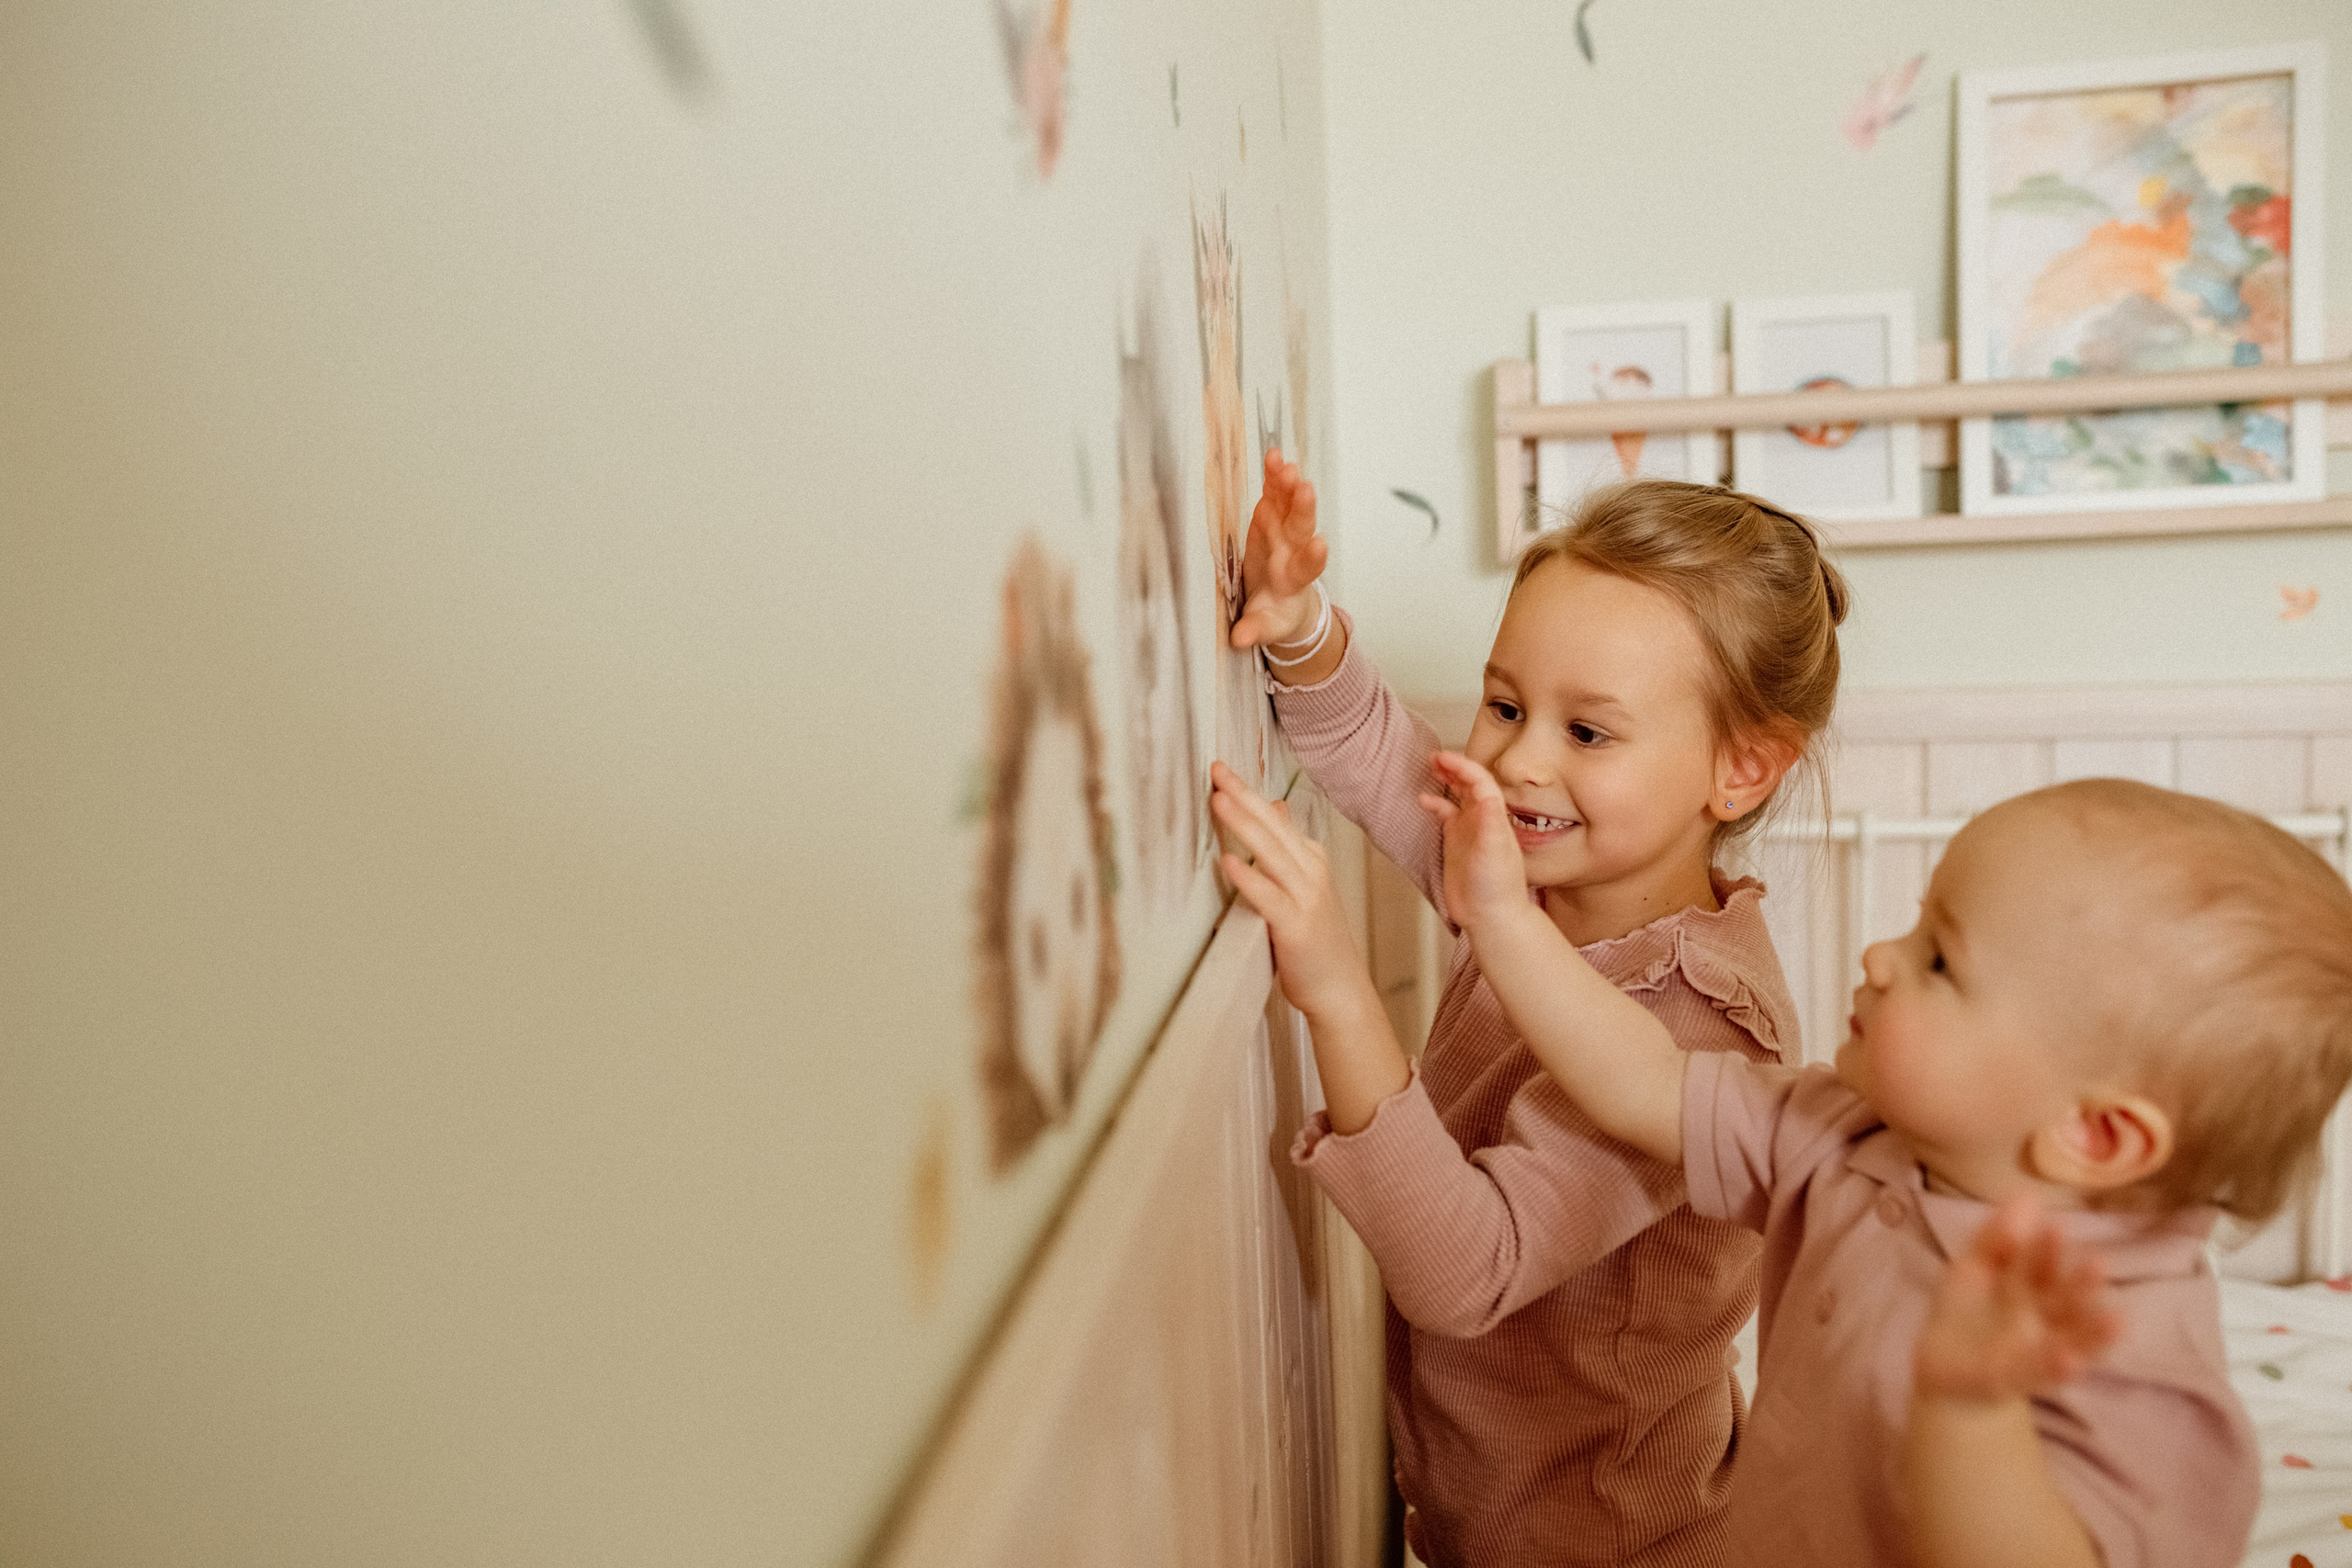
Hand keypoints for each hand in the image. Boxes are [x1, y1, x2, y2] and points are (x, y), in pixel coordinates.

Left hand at [1209, 761, 1369, 1020]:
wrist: (1339, 986)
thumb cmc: (1314, 937)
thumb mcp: (1302, 882)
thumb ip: (1285, 846)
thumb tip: (1274, 805)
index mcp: (1310, 857)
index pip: (1274, 817)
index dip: (1247, 791)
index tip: (1220, 768)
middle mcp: (1310, 870)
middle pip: (1272, 825)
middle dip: (1243, 795)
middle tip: (1216, 769)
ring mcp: (1306, 896)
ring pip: (1271, 852)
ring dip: (1243, 824)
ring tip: (1218, 800)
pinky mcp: (1296, 926)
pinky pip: (1268, 896)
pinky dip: (1248, 877)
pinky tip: (1227, 862)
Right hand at [1231, 447, 1327, 649]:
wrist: (1282, 599)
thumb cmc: (1275, 614)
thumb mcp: (1266, 628)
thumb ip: (1255, 629)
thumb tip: (1238, 640)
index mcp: (1292, 582)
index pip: (1305, 571)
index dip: (1312, 559)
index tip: (1320, 548)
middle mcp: (1292, 553)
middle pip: (1301, 530)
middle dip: (1302, 510)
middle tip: (1305, 489)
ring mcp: (1284, 532)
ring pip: (1290, 506)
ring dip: (1289, 486)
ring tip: (1286, 466)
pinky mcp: (1272, 519)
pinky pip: (1275, 495)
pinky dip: (1275, 477)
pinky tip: (1275, 455)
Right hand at [1419, 752, 1533, 933]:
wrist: (1490, 916)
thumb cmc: (1498, 888)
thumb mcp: (1494, 852)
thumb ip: (1489, 823)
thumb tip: (1485, 795)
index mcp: (1495, 817)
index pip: (1480, 781)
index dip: (1462, 766)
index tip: (1443, 757)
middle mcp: (1483, 820)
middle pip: (1470, 782)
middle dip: (1453, 766)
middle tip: (1434, 756)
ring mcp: (1469, 830)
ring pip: (1457, 795)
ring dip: (1446, 779)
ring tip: (1430, 766)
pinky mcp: (1456, 842)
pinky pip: (1445, 814)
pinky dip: (1435, 804)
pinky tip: (1423, 799)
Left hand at [1914, 1192, 2121, 1401]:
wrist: (1941, 1368)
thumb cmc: (1964, 1311)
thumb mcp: (1972, 1268)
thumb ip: (1997, 1236)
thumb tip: (2028, 1194)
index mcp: (2032, 1287)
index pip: (2042, 1265)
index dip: (2048, 1249)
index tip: (2055, 1226)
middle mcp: (2044, 1318)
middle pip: (2067, 1300)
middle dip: (2082, 1284)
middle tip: (2100, 1263)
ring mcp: (2037, 1350)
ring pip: (2073, 1339)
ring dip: (2094, 1332)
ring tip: (2117, 1319)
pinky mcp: (2020, 1378)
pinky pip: (2043, 1373)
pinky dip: (2059, 1368)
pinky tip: (2072, 1361)